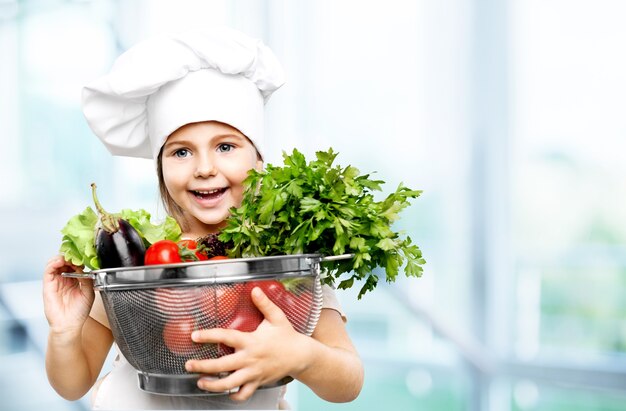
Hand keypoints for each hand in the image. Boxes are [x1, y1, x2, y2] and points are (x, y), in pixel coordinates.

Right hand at [43, 255, 94, 335]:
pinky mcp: (48, 285)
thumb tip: (84, 268)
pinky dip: (53, 263)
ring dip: (62, 257)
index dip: (78, 258)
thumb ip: (87, 280)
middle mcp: (64, 279)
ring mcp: (56, 281)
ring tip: (69, 258)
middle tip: (77, 255)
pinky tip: (61, 261)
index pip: (74, 263)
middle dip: (70, 255)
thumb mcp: (89, 293)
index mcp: (75, 280)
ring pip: (54, 262)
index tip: (84, 256)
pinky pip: (48, 270)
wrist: (69, 324)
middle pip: (64, 260)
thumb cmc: (79, 312)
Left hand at [185, 287, 310, 401]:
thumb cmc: (287, 336)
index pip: (226, 337)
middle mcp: (249, 359)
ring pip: (229, 384)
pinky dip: (233, 396)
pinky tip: (224, 393)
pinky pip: (243, 394)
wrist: (301, 356)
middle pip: (221, 366)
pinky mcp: (257, 383)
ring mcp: (253, 373)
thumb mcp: (276, 317)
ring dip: (212, 385)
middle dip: (202, 366)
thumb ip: (264, 304)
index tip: (195, 336)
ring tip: (200, 382)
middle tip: (189, 365)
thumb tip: (255, 290)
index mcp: (251, 341)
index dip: (209, 336)